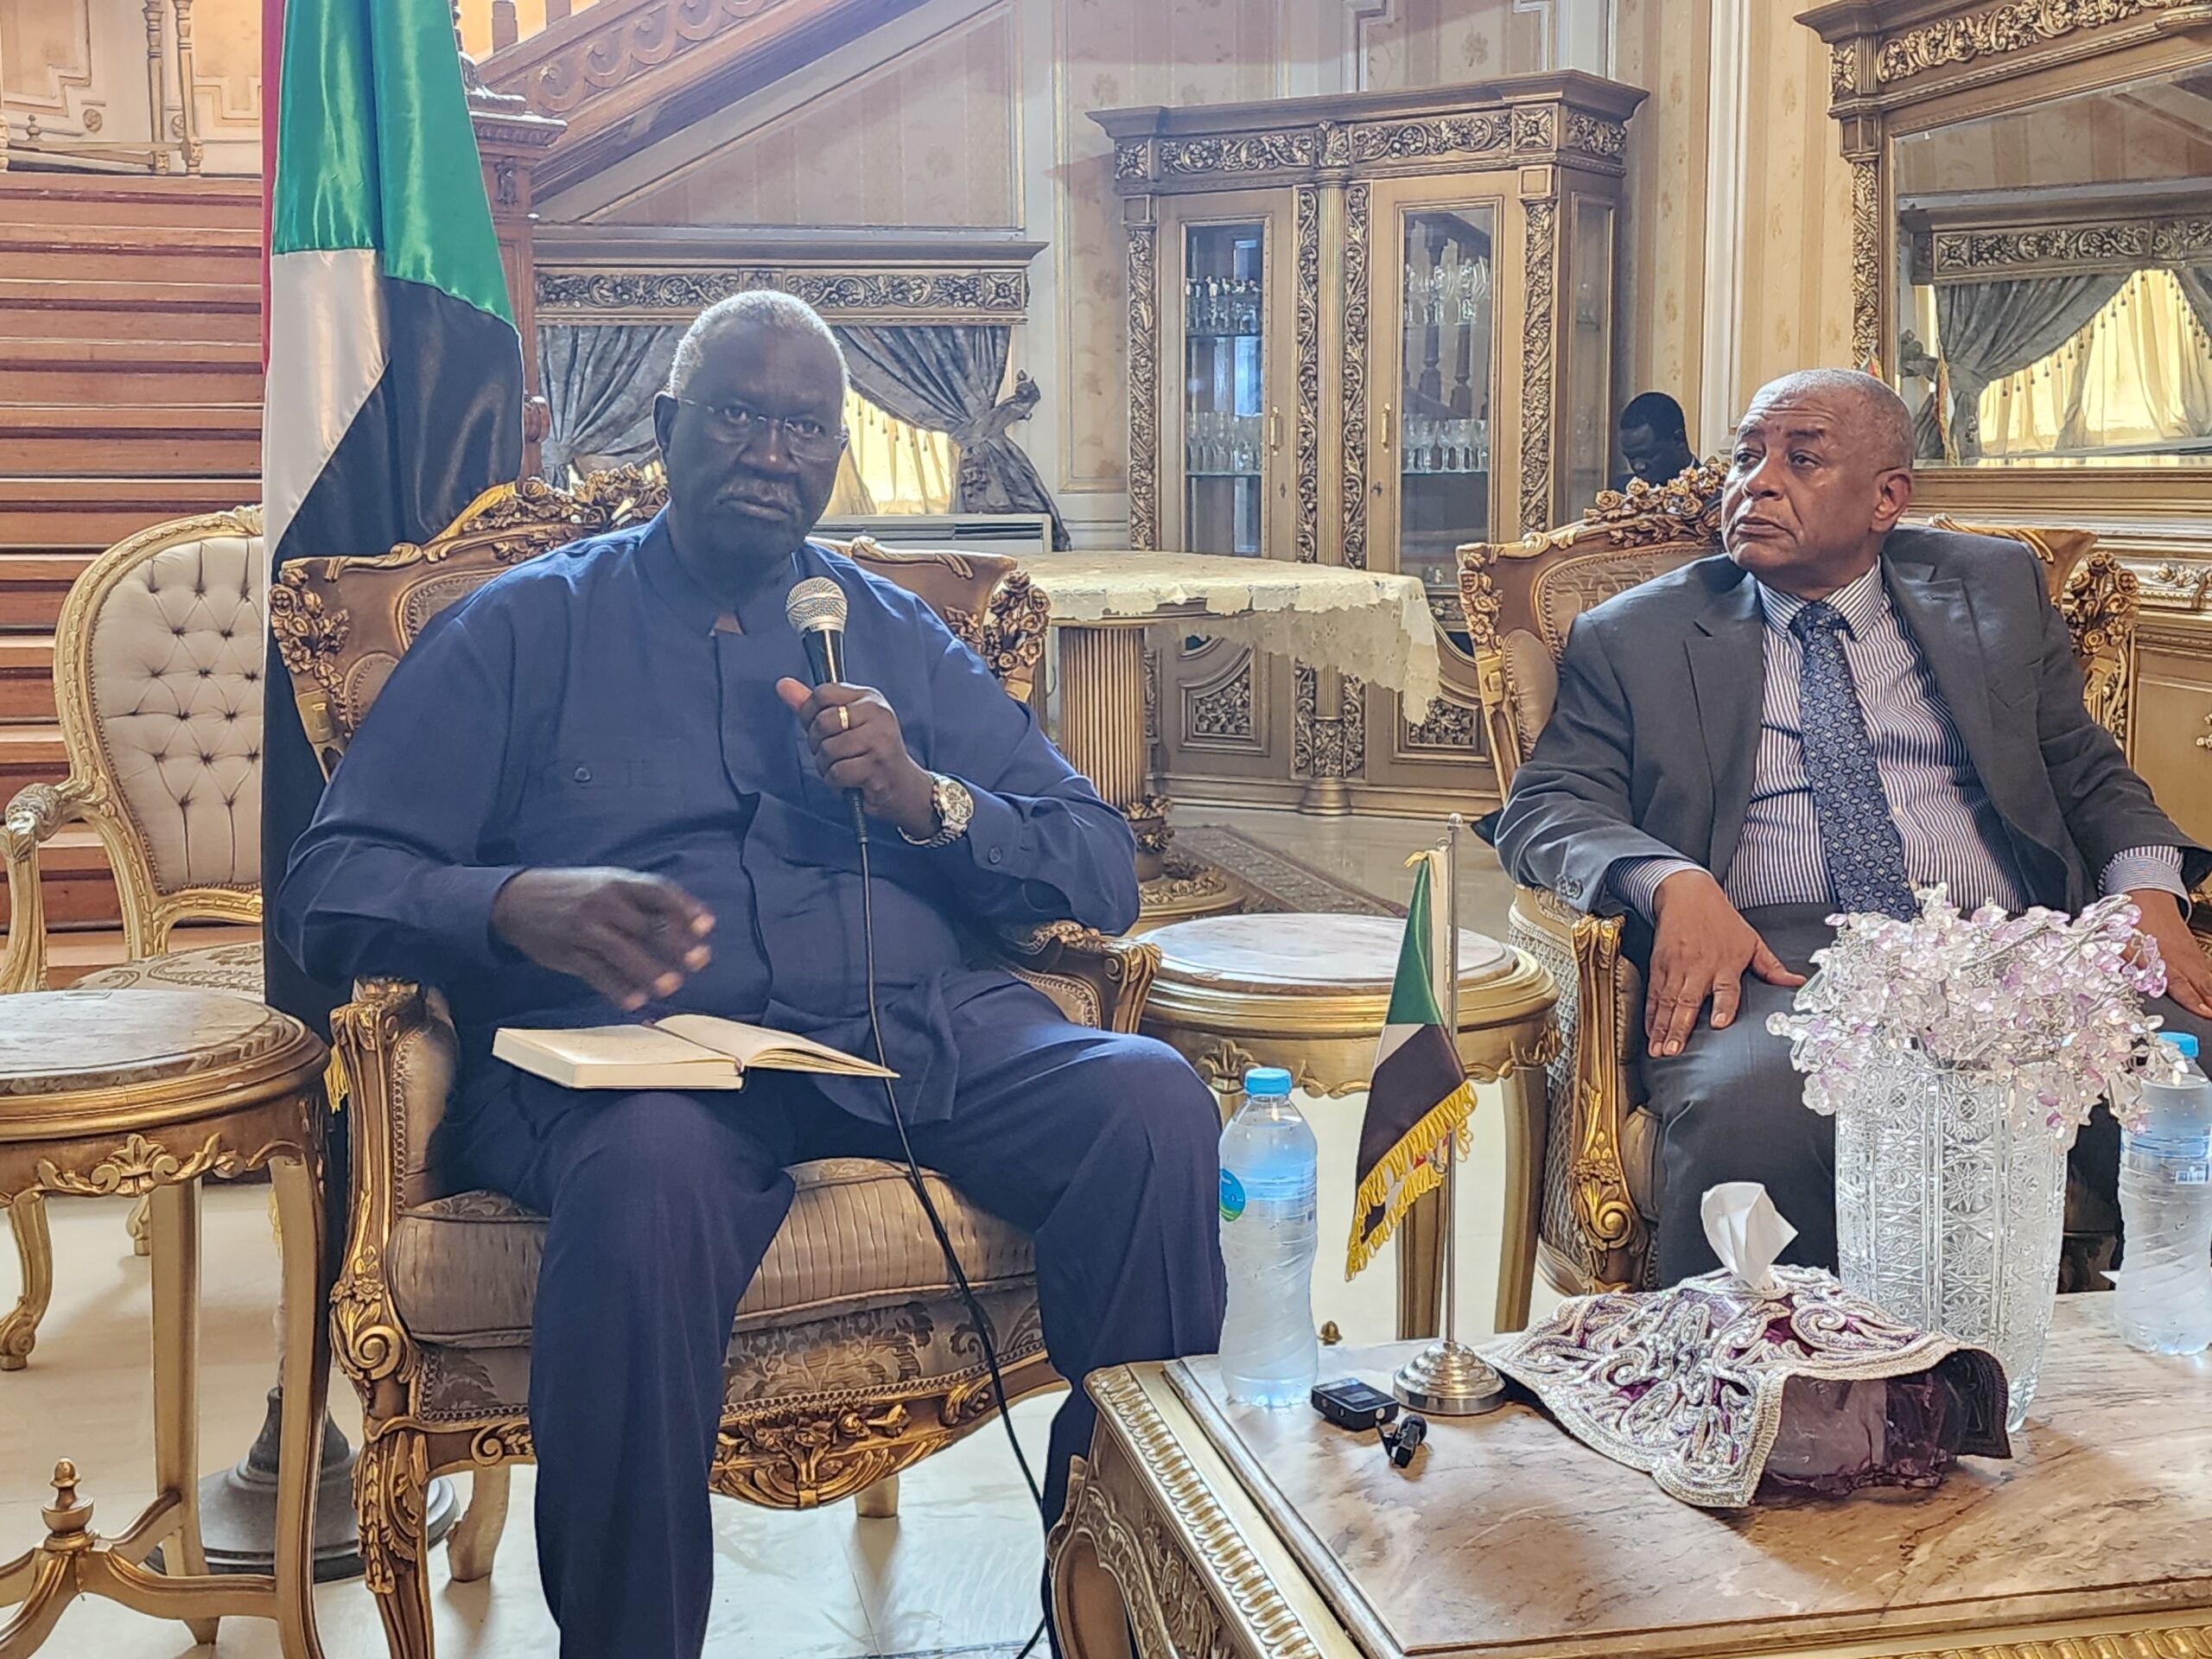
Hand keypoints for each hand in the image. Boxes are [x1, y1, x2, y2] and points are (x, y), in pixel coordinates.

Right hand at [491, 868, 712, 1012]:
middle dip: (674, 944)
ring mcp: (583, 927)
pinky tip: (635, 1000)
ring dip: (648, 969)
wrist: (518, 897)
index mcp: (618, 882)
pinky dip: (616, 987)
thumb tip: (688, 925)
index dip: (684, 908)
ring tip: (671, 986)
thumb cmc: (576, 893)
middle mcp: (602, 902)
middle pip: (645, 925)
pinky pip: (595, 972)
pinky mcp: (566, 951)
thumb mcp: (608, 884)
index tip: (707, 926)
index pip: (658, 892)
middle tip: (699, 961)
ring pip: (621, 950)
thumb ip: (643, 902)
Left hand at [775, 678, 937, 839]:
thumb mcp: (843, 723)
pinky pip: (837, 772)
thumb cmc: (870, 753)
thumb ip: (813, 706)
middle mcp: (878, 714)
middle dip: (818, 743)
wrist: (903, 787)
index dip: (809, 714)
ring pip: (828, 749)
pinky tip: (849, 781)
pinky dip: (835, 782)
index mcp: (869, 698)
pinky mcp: (877, 767)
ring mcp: (879, 740)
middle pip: (822, 722)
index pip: (822, 693)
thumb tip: (783, 685)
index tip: (820, 729)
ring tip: (843, 767)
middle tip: (833, 753)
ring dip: (827, 766)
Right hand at [1645, 868, 1806, 1057]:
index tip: (1718, 1023)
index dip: (1722, 1006)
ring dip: (1662, 1027)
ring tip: (1658, 1049)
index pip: (1725, 989)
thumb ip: (1772, 967)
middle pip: (1688, 1001)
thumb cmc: (1721, 919)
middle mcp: (1699, 967)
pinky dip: (1650, 1014)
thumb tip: (1797, 983)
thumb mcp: (1751, 941)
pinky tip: (1649, 1031)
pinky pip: (1654, 994)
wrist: (1687, 894)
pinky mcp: (1659, 965)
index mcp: (1725, 964)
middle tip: (1673, 1050)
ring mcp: (1676, 967)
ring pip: (1668, 1002)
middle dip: (1679, 1028)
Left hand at [2130, 888, 2211, 1020]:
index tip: (2205, 1012)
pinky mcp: (2194, 951)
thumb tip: (2126, 983)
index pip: (2180, 985)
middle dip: (2210, 1002)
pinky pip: (2208, 970)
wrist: (2148, 895)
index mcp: (2161, 959)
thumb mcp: (2120, 944)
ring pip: (2208, 978)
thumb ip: (2126, 966)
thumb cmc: (2132, 921)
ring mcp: (2190, 954)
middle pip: (2202, 985)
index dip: (2192, 1000)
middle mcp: (2180, 959)